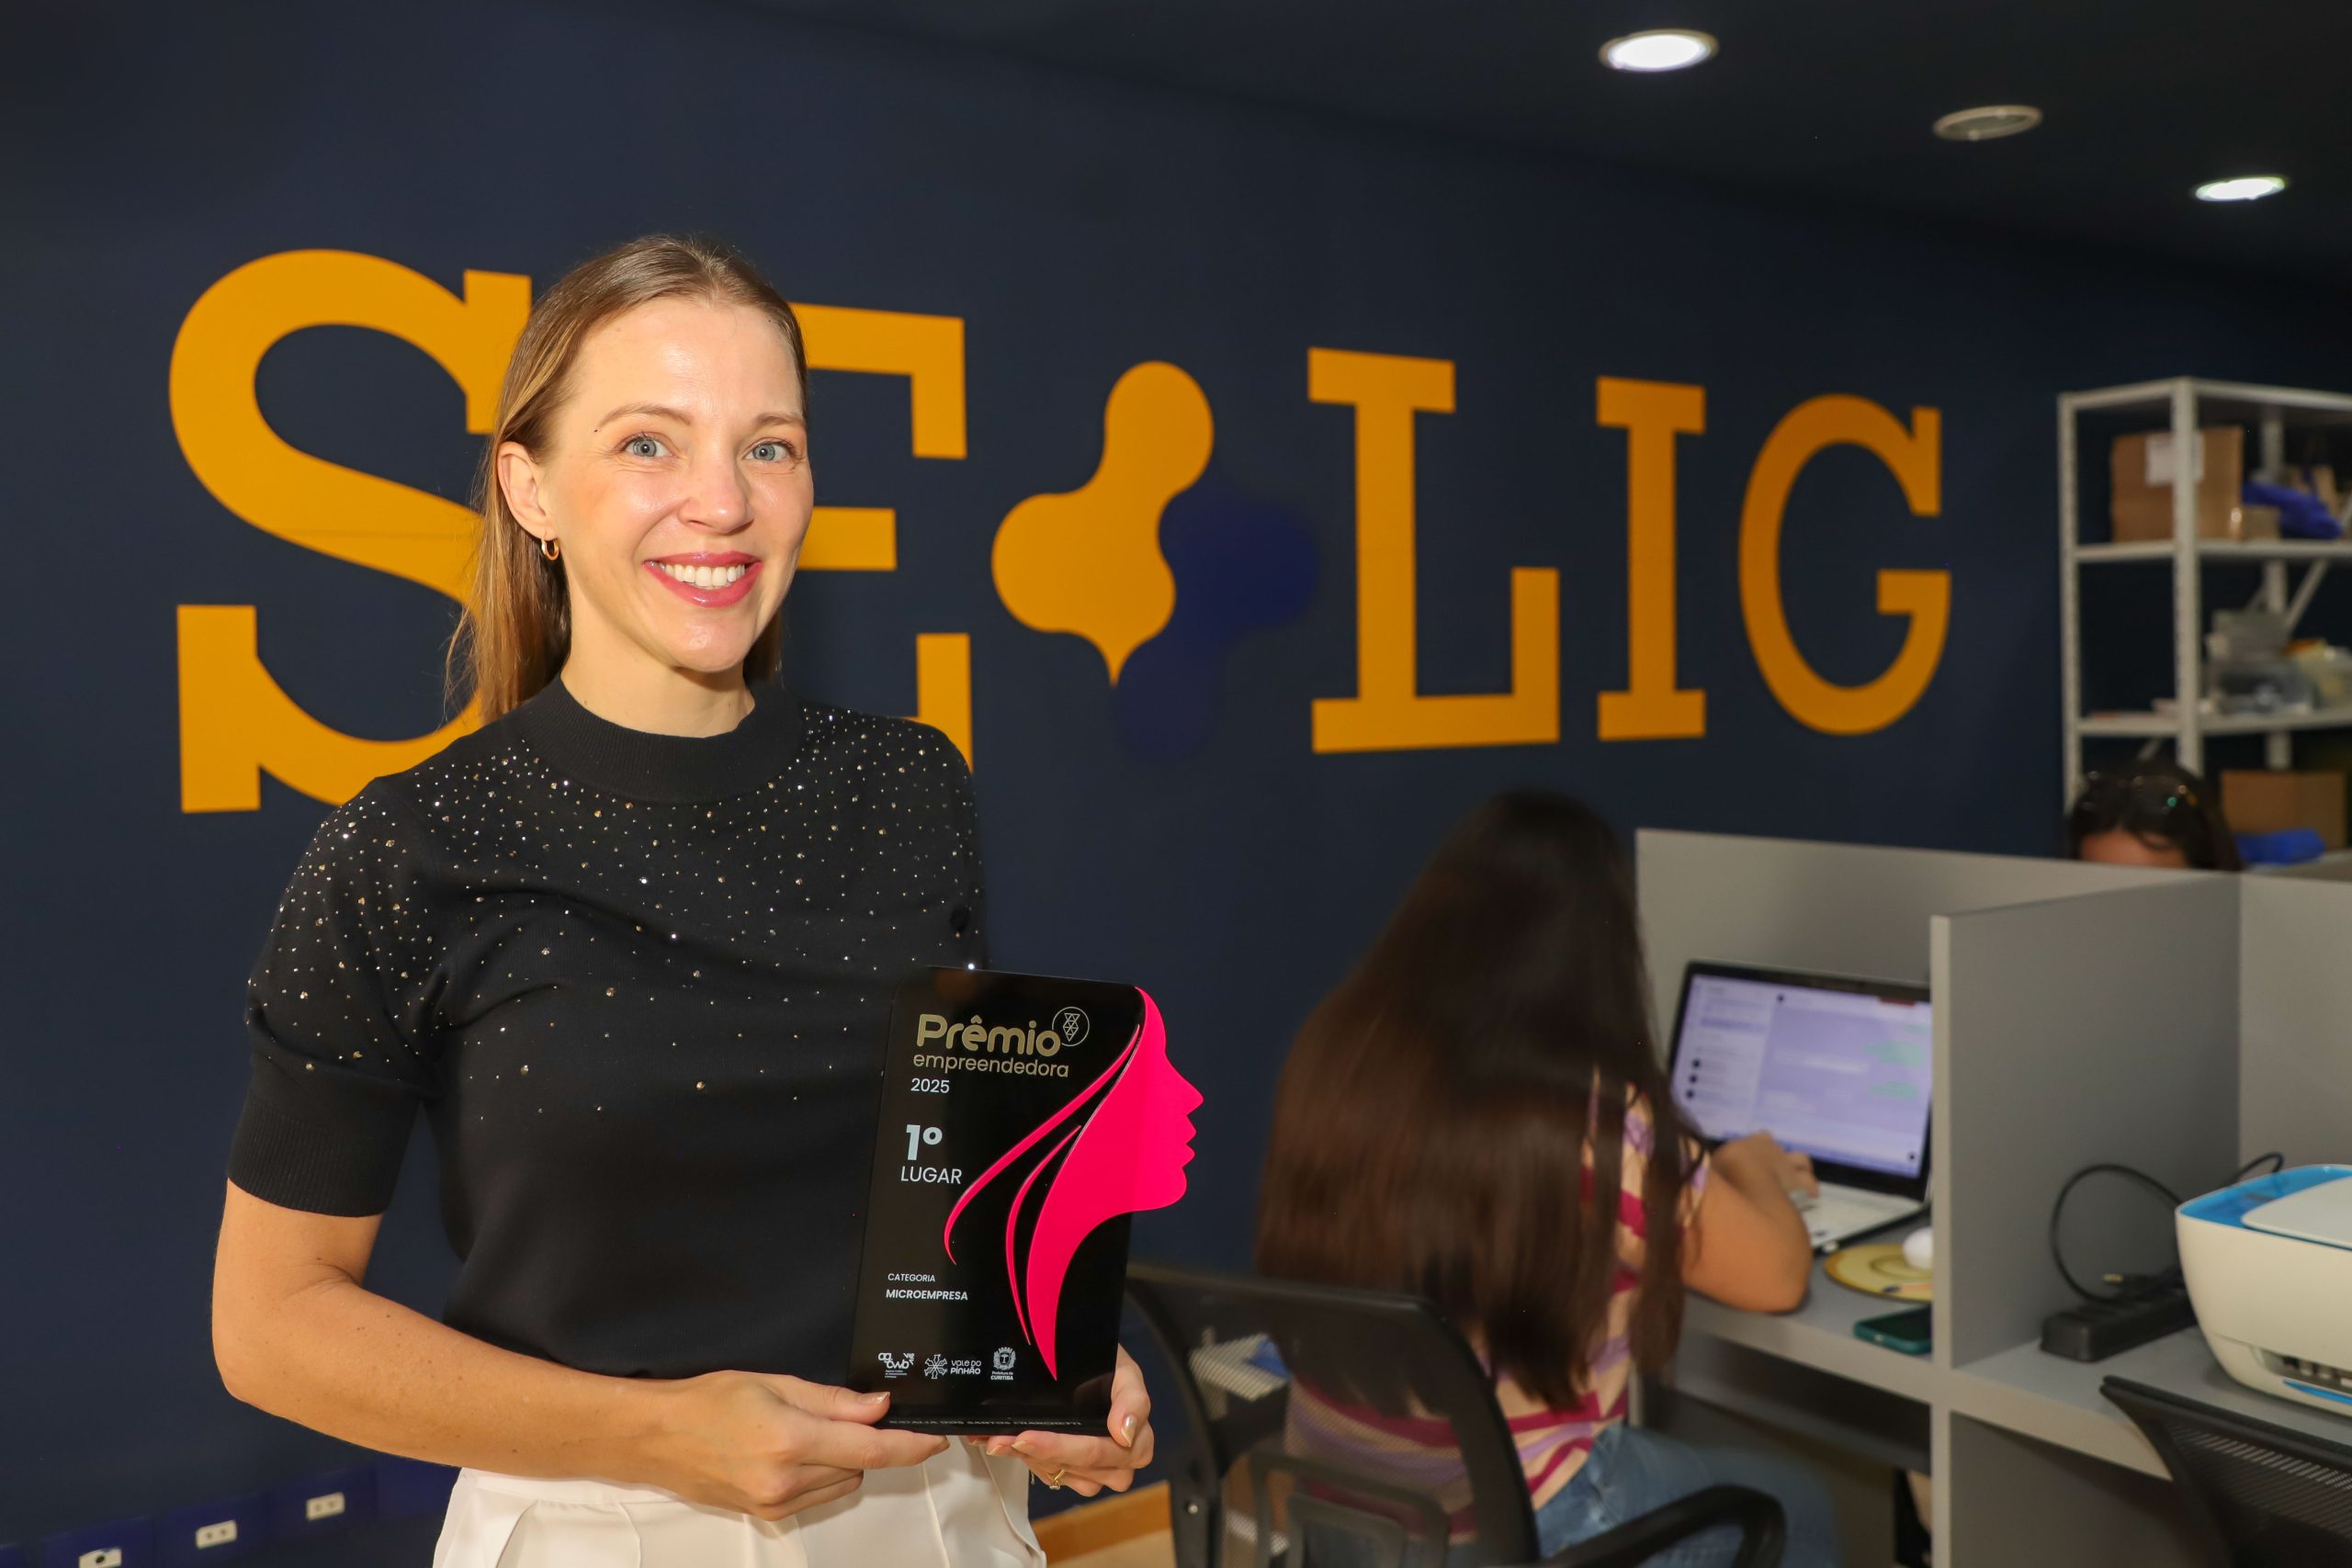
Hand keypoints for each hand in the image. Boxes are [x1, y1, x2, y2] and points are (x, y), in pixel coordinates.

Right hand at [639, 1372, 947, 1520]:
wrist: (658, 1438)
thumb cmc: (709, 1402)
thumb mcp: (774, 1384)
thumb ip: (833, 1400)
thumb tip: (880, 1406)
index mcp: (791, 1440)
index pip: (869, 1449)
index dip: (910, 1445)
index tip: (935, 1438)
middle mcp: (786, 1480)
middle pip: (860, 1469)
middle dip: (867, 1444)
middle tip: (848, 1417)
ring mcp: (776, 1504)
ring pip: (842, 1485)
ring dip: (844, 1462)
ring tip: (807, 1433)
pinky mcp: (768, 1515)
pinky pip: (817, 1497)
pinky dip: (822, 1476)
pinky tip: (794, 1454)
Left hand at [981, 1345, 1154, 1497]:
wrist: (1087, 1359)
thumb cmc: (1108, 1365)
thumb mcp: (1125, 1370)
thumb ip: (1132, 1399)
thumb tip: (1124, 1434)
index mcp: (1137, 1440)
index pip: (1105, 1452)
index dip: (1066, 1447)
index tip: (1029, 1437)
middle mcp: (1118, 1462)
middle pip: (1082, 1468)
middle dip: (1043, 1452)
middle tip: (1012, 1436)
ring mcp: (1093, 1470)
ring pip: (1064, 1474)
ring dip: (1031, 1456)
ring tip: (1002, 1438)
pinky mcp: (1070, 1472)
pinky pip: (1049, 1475)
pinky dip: (1024, 1458)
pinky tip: (1005, 1443)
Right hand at [1719, 1131, 1817, 1199]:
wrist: (1743, 1176)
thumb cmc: (1724, 1169)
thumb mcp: (1715, 1164)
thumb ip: (1721, 1166)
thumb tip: (1717, 1173)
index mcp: (1751, 1143)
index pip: (1762, 1137)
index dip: (1762, 1145)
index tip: (1758, 1156)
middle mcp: (1771, 1148)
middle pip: (1780, 1147)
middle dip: (1781, 1157)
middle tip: (1776, 1170)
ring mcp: (1785, 1163)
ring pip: (1801, 1159)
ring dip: (1802, 1168)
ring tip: (1801, 1177)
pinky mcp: (1796, 1180)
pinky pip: (1809, 1183)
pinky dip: (1811, 1188)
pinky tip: (1812, 1195)